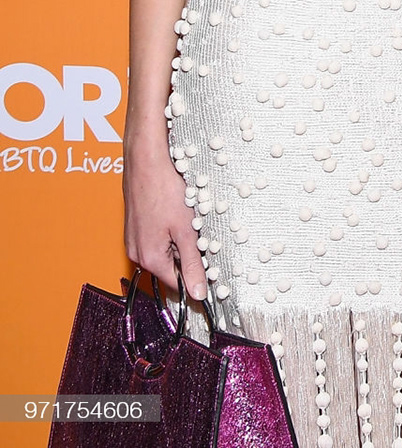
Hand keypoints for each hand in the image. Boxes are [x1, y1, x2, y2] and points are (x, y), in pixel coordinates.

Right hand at [124, 144, 206, 299]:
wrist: (146, 161)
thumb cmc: (164, 190)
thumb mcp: (186, 230)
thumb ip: (192, 264)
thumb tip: (198, 292)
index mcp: (149, 258)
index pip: (177, 285)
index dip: (197, 281)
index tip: (214, 276)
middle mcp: (137, 252)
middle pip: (171, 267)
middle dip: (190, 257)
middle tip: (204, 236)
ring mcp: (134, 239)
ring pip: (166, 251)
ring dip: (182, 242)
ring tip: (189, 220)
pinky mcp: (137, 226)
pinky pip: (158, 237)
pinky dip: (172, 230)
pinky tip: (179, 213)